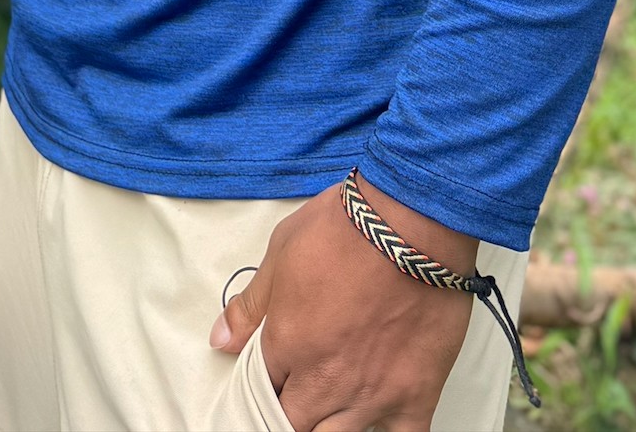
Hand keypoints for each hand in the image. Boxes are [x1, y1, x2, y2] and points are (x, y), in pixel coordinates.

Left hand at [211, 178, 475, 430]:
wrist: (408, 223)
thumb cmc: (343, 228)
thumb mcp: (281, 250)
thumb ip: (250, 305)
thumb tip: (219, 341)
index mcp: (288, 344)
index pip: (261, 389)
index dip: (265, 384)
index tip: (274, 376)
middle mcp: (325, 380)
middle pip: (294, 423)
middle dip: (292, 409)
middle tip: (301, 389)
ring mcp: (372, 395)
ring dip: (329, 424)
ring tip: (332, 404)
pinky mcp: (415, 397)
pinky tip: (377, 420)